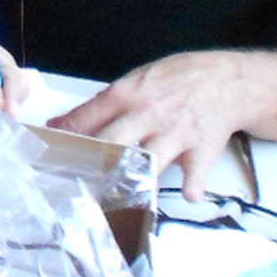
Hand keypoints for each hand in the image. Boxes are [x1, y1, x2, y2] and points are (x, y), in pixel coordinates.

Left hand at [48, 50, 248, 199]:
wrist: (227, 79)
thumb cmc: (179, 79)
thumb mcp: (139, 79)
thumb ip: (106, 102)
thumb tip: (67, 122)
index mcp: (127, 94)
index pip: (88, 117)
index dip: (65, 136)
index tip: (48, 152)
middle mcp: (148, 113)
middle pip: (112, 140)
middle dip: (90, 162)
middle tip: (72, 182)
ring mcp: (175, 132)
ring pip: (149, 157)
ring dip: (134, 177)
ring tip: (118, 197)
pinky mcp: (201, 147)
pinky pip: (196, 169)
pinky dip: (193, 184)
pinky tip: (188, 195)